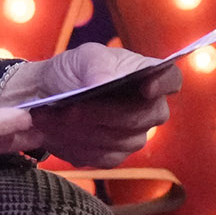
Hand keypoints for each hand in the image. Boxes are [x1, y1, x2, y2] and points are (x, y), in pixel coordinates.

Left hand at [5, 42, 183, 168]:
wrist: (44, 97)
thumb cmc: (70, 71)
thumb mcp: (81, 57)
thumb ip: (96, 65)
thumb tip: (105, 82)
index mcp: (145, 74)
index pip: (171, 79)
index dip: (164, 85)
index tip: (147, 88)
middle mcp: (148, 107)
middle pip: (142, 117)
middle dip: (103, 113)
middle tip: (71, 108)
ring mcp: (134, 135)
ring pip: (119, 140)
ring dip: (82, 130)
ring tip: (54, 118)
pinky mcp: (114, 156)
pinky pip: (103, 157)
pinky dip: (76, 145)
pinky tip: (57, 132)